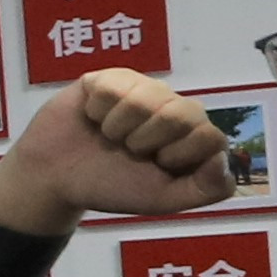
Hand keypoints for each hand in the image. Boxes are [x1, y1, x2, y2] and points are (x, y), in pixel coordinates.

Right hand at [0, 65, 229, 229]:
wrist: (55, 178)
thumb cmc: (112, 186)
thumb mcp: (163, 199)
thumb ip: (205, 189)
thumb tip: (221, 158)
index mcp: (193, 135)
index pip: (210, 136)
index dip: (179, 156)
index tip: (157, 167)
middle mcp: (175, 107)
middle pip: (180, 114)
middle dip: (146, 142)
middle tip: (129, 151)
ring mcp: (143, 89)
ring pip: (144, 99)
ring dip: (118, 128)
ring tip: (109, 137)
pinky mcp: (110, 77)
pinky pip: (111, 87)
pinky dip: (96, 111)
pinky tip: (93, 119)